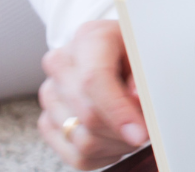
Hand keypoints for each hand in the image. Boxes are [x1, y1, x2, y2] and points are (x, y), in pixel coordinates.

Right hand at [38, 20, 148, 169]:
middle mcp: (61, 64)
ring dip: (116, 145)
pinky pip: (75, 156)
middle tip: (148, 130)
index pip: (94, 79)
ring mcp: (50, 94)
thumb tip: (137, 100)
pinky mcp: (47, 121)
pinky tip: (116, 138)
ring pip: (82, 141)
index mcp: (89, 38)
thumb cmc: (130, 50)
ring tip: (134, 131)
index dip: (118, 111)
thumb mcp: (144, 52)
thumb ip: (142, 75)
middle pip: (89, 115)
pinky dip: (102, 155)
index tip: (140, 133)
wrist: (110, 49)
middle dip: (123, 131)